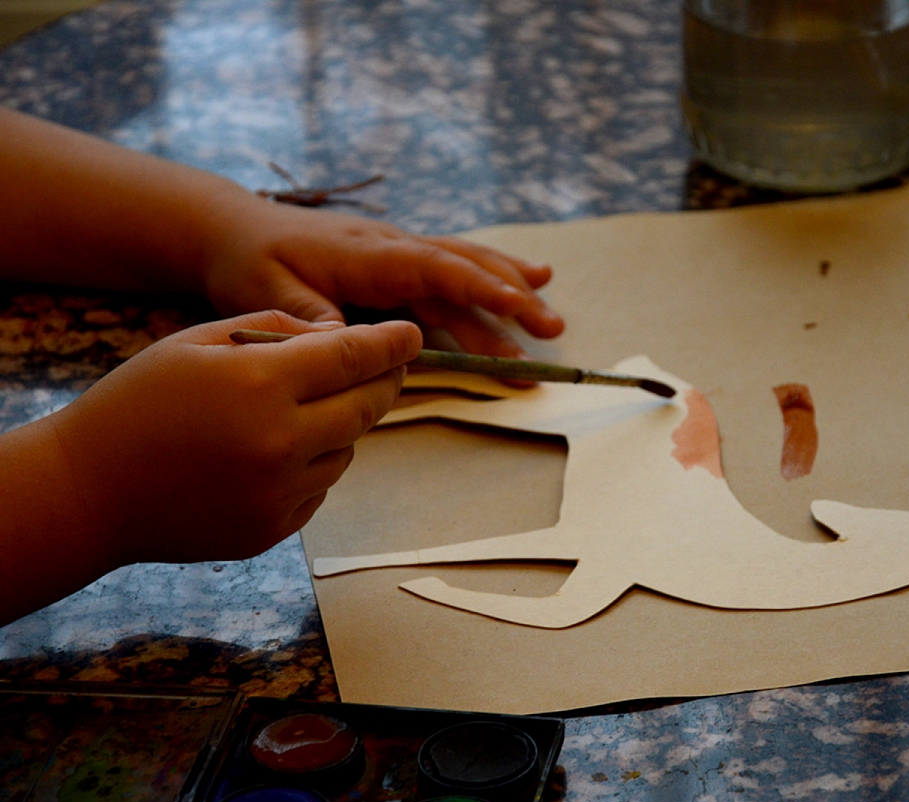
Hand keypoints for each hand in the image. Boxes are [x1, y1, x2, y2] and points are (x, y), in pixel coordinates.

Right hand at [47, 310, 419, 564]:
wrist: (88, 491)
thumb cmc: (139, 404)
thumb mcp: (196, 342)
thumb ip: (275, 332)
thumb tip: (339, 339)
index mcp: (259, 385)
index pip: (353, 357)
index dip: (392, 344)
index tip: (414, 335)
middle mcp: (279, 442)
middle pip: (367, 406)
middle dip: (388, 382)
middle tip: (393, 367)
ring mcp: (279, 493)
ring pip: (348, 449)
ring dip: (343, 426)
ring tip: (303, 412)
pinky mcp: (274, 529)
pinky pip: (321, 487)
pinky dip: (314, 465)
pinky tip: (274, 454)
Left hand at [200, 195, 564, 357]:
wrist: (234, 229)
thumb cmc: (248, 260)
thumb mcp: (266, 290)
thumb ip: (309, 316)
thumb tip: (350, 344)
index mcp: (366, 254)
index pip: (433, 268)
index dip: (478, 287)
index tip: (518, 306)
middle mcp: (392, 248)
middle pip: (464, 267)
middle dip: (511, 296)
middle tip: (553, 329)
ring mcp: (398, 254)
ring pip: (466, 267)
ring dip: (510, 292)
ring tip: (552, 320)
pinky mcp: (398, 266)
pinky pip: (452, 274)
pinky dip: (489, 283)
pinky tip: (524, 288)